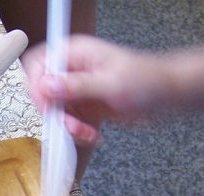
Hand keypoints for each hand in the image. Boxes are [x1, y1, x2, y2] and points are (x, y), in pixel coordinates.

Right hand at [21, 35, 176, 144]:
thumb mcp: (110, 83)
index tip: (47, 105)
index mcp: (76, 53)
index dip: (37, 85)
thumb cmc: (147, 80)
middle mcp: (73, 70)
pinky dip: (78, 133)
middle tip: (71, 124)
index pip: (40, 63)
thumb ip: (76, 85)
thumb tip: (47, 85)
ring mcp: (77, 90)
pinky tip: (92, 134)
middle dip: (55, 113)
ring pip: (55, 112)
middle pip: (43, 92)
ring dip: (69, 127)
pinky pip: (68, 123)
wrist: (166, 96)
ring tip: (86, 133)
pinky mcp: (84, 107)